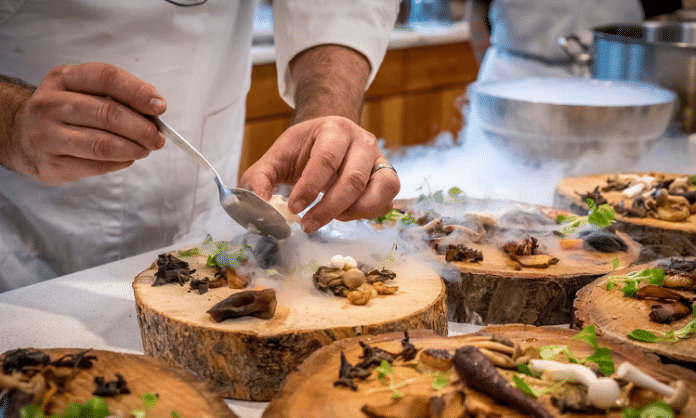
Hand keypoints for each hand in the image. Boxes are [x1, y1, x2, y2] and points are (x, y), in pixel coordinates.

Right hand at [2, 63, 166, 183]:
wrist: (24, 137)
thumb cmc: (66, 112)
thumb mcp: (84, 91)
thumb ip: (117, 94)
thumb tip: (154, 104)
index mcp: (63, 78)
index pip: (106, 77)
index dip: (137, 92)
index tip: (160, 107)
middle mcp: (50, 104)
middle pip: (108, 114)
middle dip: (142, 128)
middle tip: (158, 137)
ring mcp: (47, 135)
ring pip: (103, 144)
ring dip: (134, 148)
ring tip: (146, 149)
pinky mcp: (52, 164)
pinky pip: (97, 165)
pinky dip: (121, 163)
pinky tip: (128, 158)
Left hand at [240, 116, 399, 232]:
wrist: (329, 138)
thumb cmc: (303, 150)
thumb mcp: (276, 158)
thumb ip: (259, 179)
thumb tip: (257, 206)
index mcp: (334, 129)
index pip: (325, 160)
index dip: (309, 188)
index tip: (293, 209)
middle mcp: (362, 141)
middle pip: (353, 179)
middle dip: (329, 208)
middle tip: (308, 225)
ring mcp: (379, 159)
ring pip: (379, 190)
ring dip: (353, 212)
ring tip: (331, 219)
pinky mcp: (387, 177)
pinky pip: (386, 200)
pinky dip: (368, 213)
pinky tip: (345, 214)